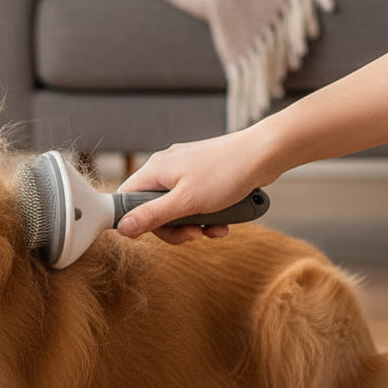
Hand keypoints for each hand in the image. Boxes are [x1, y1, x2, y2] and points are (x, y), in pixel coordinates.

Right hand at [117, 129, 275, 243]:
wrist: (265, 153)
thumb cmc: (226, 173)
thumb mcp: (186, 202)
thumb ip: (153, 216)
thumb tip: (123, 228)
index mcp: (155, 170)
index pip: (126, 198)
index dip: (134, 220)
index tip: (152, 234)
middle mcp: (165, 167)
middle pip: (153, 207)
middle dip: (173, 227)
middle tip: (193, 235)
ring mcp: (184, 170)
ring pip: (176, 207)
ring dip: (193, 224)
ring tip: (213, 229)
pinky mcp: (202, 175)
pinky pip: (194, 201)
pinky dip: (206, 214)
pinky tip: (223, 221)